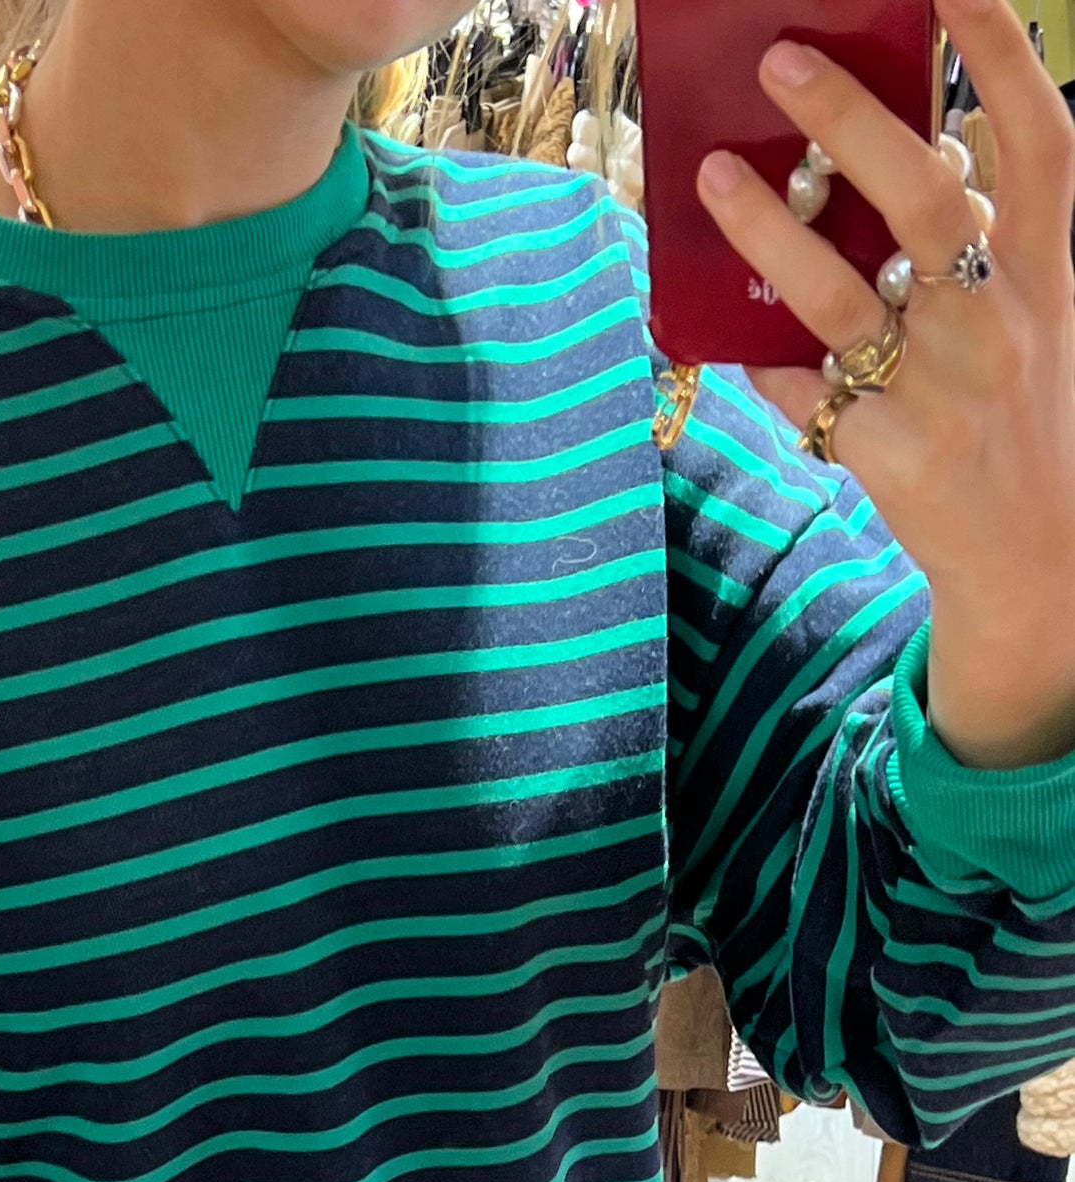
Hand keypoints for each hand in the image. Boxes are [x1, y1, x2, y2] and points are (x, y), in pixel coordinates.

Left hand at [695, 0, 1074, 767]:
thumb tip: (899, 156)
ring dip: (766, 230)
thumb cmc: (1013, 412)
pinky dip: (758, 354)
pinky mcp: (889, 456)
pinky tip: (717, 325)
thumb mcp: (1024, 316)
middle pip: (919, 197)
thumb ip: (974, 239)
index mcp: (1044, 269)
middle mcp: (998, 318)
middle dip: (845, 121)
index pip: (1039, 138)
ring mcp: (942, 390)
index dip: (999, 52)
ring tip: (711, 176)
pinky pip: (799, 386)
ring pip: (837, 295)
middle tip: (778, 62)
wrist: (1032, 559)